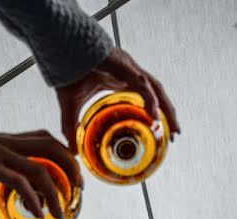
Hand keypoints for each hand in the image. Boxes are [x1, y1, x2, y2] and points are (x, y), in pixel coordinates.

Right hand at [0, 130, 81, 218]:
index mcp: (6, 143)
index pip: (45, 140)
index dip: (64, 155)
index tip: (73, 178)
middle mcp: (6, 143)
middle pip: (52, 146)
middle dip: (71, 168)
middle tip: (79, 192)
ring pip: (39, 167)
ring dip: (55, 191)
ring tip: (60, 212)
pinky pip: (17, 180)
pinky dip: (32, 198)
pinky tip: (38, 213)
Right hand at [56, 47, 179, 150]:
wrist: (60, 48)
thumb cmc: (68, 70)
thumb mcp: (71, 105)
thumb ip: (71, 126)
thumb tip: (72, 151)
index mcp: (122, 80)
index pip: (146, 96)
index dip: (156, 112)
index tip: (162, 130)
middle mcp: (130, 73)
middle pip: (157, 94)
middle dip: (168, 114)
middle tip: (175, 134)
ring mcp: (128, 68)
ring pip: (155, 88)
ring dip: (166, 109)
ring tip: (173, 128)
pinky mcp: (123, 65)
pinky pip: (141, 83)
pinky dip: (149, 99)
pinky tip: (154, 115)